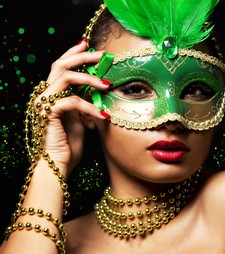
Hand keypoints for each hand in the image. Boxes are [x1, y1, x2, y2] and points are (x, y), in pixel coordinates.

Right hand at [34, 39, 110, 175]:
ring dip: (89, 79)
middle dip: (83, 57)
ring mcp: (44, 103)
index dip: (74, 53)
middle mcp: (44, 95)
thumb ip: (86, 103)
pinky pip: (72, 101)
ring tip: (107, 84)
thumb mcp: (82, 119)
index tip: (89, 44)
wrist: (59, 164)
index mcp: (52, 94)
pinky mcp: (48, 113)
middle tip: (102, 55)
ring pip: (66, 77)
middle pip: (61, 64)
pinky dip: (90, 107)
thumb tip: (102, 90)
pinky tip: (103, 115)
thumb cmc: (70, 143)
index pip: (61, 66)